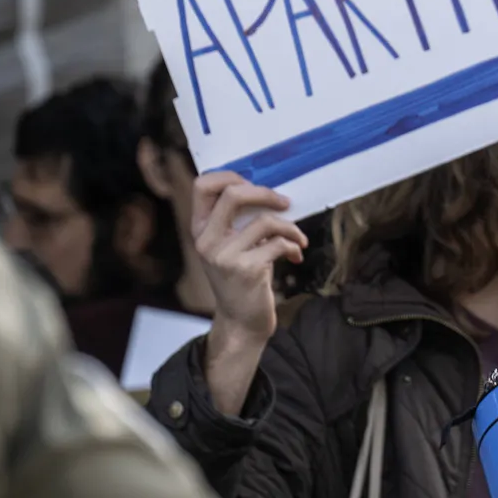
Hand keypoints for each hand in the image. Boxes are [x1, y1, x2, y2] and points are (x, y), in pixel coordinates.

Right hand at [190, 170, 308, 417]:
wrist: (242, 321)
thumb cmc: (242, 278)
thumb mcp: (230, 246)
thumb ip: (237, 220)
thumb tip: (267, 188)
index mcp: (199, 229)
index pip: (202, 185)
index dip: (229, 176)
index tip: (253, 184)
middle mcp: (206, 240)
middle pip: (233, 194)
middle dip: (265, 193)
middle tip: (285, 202)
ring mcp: (224, 256)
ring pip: (264, 221)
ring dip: (290, 227)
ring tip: (298, 238)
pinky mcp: (245, 270)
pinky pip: (278, 243)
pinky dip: (293, 245)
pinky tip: (295, 255)